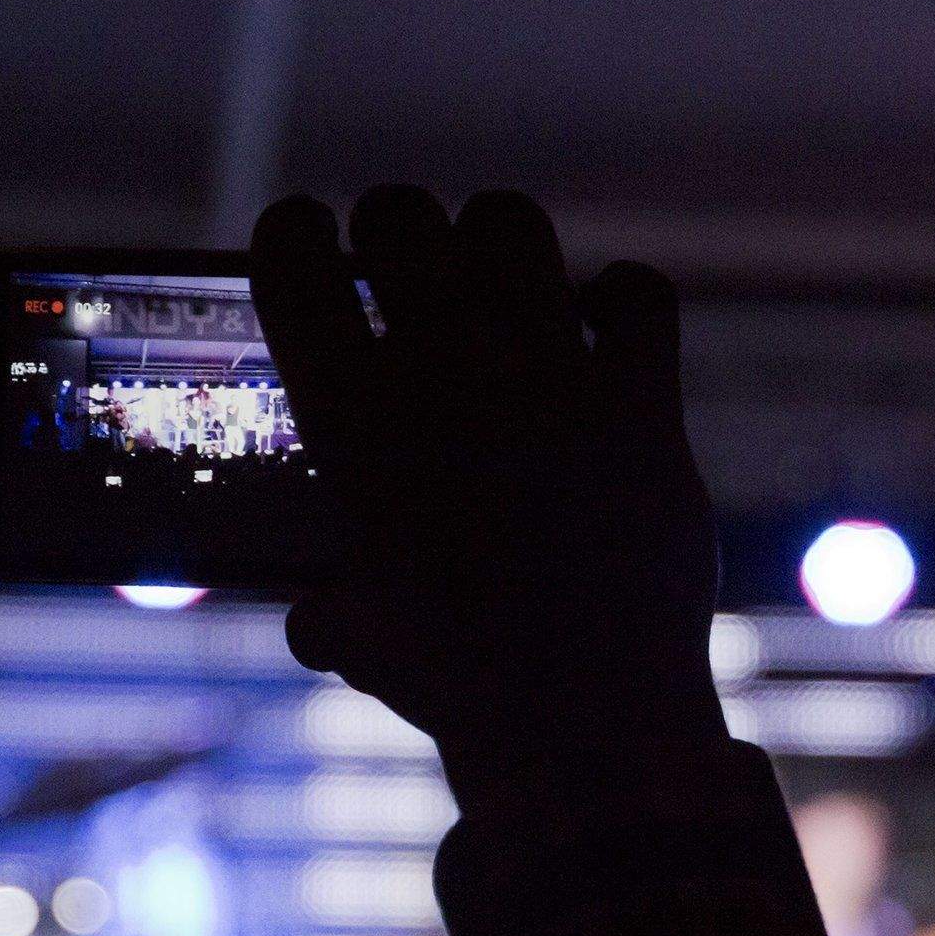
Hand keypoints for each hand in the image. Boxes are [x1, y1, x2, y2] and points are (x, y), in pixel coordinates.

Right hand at [250, 188, 722, 773]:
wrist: (581, 720)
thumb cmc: (454, 683)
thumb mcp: (359, 638)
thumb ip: (330, 609)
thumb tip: (314, 620)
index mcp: (351, 418)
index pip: (292, 256)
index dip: (295, 236)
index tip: (308, 244)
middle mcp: (444, 375)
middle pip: (401, 215)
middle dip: (395, 228)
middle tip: (404, 268)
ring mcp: (549, 379)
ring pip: (512, 225)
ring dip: (496, 243)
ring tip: (497, 288)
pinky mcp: (642, 404)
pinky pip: (638, 293)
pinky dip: (621, 297)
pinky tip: (604, 331)